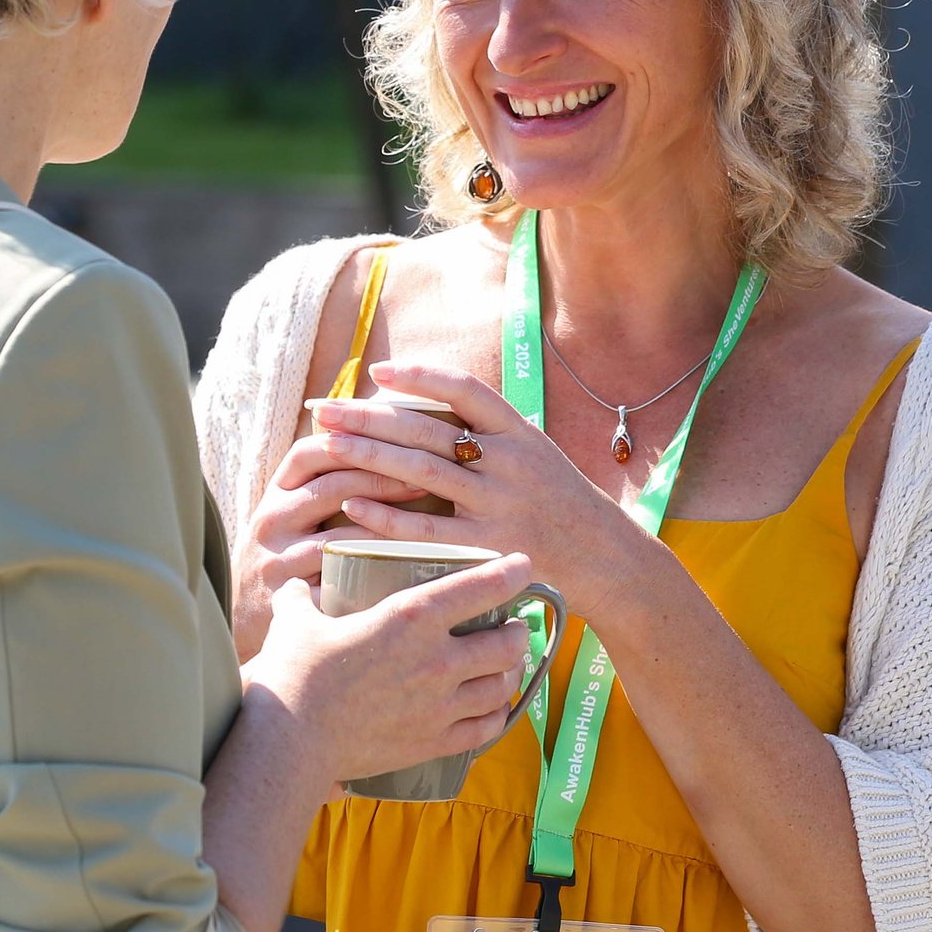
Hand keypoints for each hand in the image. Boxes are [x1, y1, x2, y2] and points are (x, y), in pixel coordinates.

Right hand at [230, 425, 449, 656]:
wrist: (245, 618)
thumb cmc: (287, 557)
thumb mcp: (295, 514)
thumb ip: (330, 482)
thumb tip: (395, 442)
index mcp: (276, 493)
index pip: (310, 451)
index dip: (354, 439)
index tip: (401, 436)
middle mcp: (271, 520)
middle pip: (330, 485)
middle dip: (384, 475)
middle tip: (430, 474)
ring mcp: (278, 560)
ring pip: (338, 534)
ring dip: (386, 523)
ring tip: (427, 517)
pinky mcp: (291, 600)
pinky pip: (338, 581)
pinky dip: (373, 568)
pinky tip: (406, 563)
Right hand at [243, 557, 536, 785]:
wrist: (290, 742)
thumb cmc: (293, 674)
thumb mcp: (297, 622)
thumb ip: (302, 598)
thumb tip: (293, 586)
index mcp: (411, 617)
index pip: (481, 587)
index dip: (511, 572)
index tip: (523, 565)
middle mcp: (437, 659)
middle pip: (506, 642)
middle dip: (516, 631)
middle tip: (511, 625)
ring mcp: (440, 705)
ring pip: (502, 685)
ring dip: (511, 671)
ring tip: (507, 664)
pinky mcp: (434, 742)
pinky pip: (485, 728)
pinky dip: (496, 714)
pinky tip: (493, 708)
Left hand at [296, 360, 647, 619]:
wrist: (607, 559)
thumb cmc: (562, 505)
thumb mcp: (537, 454)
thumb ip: (492, 432)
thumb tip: (432, 403)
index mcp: (521, 432)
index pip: (464, 389)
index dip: (418, 376)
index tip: (376, 372)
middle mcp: (510, 461)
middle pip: (428, 427)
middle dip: (369, 415)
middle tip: (325, 408)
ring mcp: (500, 504)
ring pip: (422, 470)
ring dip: (369, 455)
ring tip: (327, 445)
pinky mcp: (489, 548)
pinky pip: (427, 529)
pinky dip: (387, 516)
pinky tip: (352, 506)